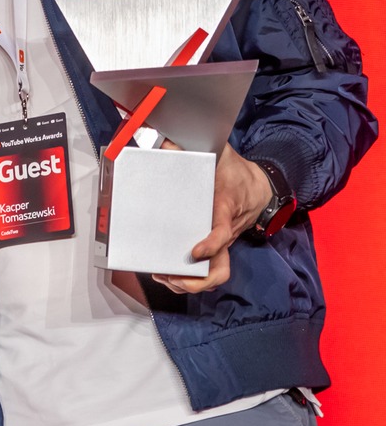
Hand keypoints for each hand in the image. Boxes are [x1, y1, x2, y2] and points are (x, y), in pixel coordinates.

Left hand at [157, 144, 272, 294]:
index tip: (195, 251)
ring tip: (163, 276)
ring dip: (189, 283)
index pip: (222, 233)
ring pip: (213, 274)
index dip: (210, 245)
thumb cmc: (236, 172)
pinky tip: (168, 273)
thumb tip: (165, 142)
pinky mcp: (216, 248)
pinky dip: (190, 277)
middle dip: (196, 280)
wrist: (262, 187)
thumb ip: (194, 148)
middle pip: (220, 270)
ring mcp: (222, 244)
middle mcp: (225, 233)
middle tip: (170, 276)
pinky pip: (207, 270)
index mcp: (226, 210)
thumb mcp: (221, 154)